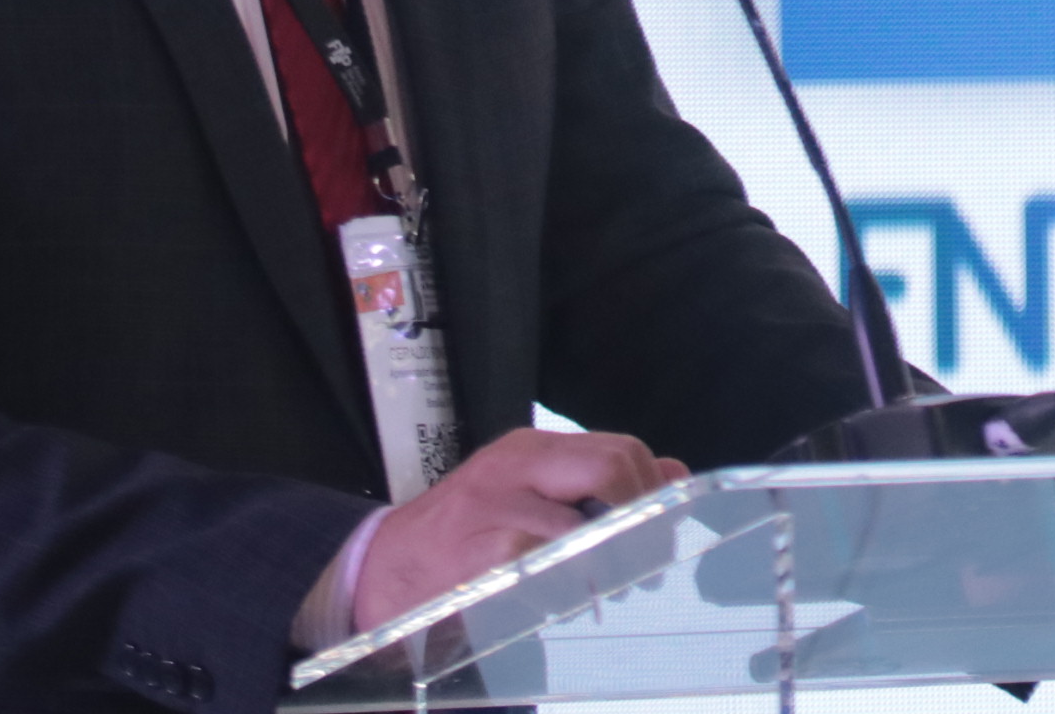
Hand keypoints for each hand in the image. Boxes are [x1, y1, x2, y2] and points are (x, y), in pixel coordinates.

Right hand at [350, 428, 687, 626]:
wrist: (380, 571)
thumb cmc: (462, 536)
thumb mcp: (528, 494)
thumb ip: (597, 483)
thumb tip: (674, 473)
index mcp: (533, 449)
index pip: (621, 449)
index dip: (653, 492)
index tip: (661, 530)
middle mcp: (516, 466)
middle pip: (611, 469)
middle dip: (640, 521)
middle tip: (645, 564)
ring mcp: (496, 507)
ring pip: (582, 524)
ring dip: (608, 565)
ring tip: (608, 591)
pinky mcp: (479, 554)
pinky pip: (543, 570)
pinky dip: (565, 591)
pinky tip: (563, 604)